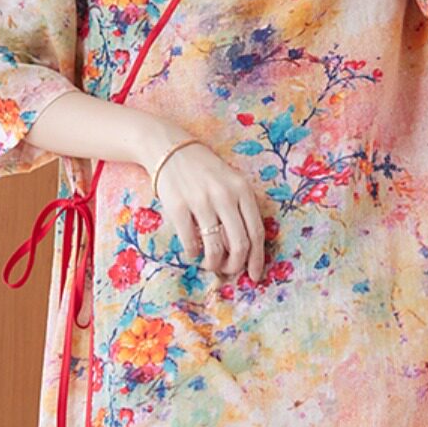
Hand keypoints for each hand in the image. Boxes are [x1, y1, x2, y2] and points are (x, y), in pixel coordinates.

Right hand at [149, 131, 267, 282]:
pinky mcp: (178, 207)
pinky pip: (190, 242)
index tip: (254, 275)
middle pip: (239, 244)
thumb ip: (241, 209)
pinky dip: (193, 254)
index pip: (256, 232)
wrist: (170, 150)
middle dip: (235, 265)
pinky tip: (193, 252)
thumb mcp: (231, 182)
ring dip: (214, 263)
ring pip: (215, 247)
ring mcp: (201, 201)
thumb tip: (246, 250)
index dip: (257, 259)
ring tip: (210, 264)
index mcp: (243, 190)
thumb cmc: (205, 171)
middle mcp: (225, 195)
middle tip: (229, 271)